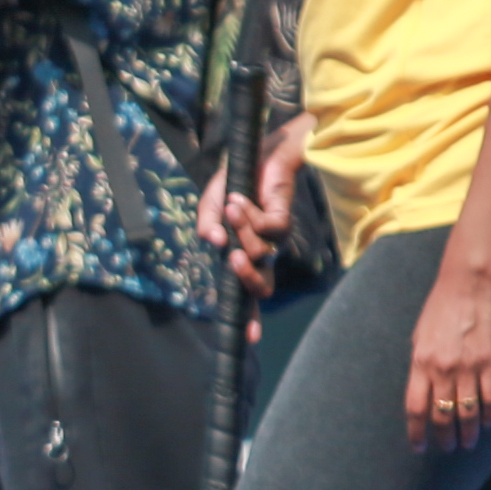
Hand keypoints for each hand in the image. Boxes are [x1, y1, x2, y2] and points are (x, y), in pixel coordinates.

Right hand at [198, 110, 310, 299]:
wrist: (261, 151)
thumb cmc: (237, 179)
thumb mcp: (211, 203)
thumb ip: (206, 223)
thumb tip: (212, 242)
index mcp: (241, 252)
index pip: (246, 291)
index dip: (248, 316)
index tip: (248, 338)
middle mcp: (259, 251)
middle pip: (260, 286)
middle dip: (247, 278)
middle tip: (233, 259)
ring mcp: (274, 238)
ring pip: (259, 252)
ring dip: (241, 230)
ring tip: (234, 206)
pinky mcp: (283, 220)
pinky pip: (268, 229)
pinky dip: (252, 215)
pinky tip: (244, 199)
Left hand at [405, 267, 490, 455]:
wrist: (466, 286)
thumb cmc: (439, 310)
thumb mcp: (419, 338)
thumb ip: (420, 365)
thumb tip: (422, 391)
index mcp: (419, 363)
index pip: (415, 408)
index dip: (416, 432)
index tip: (418, 447)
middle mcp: (441, 369)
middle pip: (441, 415)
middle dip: (443, 437)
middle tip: (447, 448)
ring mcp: (467, 366)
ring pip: (467, 412)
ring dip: (468, 432)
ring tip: (469, 443)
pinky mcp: (490, 361)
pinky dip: (490, 414)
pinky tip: (489, 422)